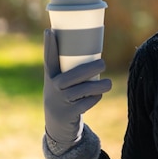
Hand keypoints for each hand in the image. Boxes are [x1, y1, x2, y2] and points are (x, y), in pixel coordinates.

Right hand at [43, 29, 111, 148]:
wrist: (58, 127)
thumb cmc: (64, 97)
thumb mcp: (61, 84)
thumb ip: (72, 70)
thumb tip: (95, 51)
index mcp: (51, 77)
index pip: (49, 59)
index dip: (49, 45)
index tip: (49, 31)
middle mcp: (53, 88)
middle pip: (72, 76)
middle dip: (89, 69)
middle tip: (103, 63)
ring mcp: (60, 102)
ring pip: (82, 90)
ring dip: (98, 86)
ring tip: (109, 83)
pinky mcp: (68, 114)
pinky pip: (85, 104)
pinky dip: (94, 99)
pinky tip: (97, 96)